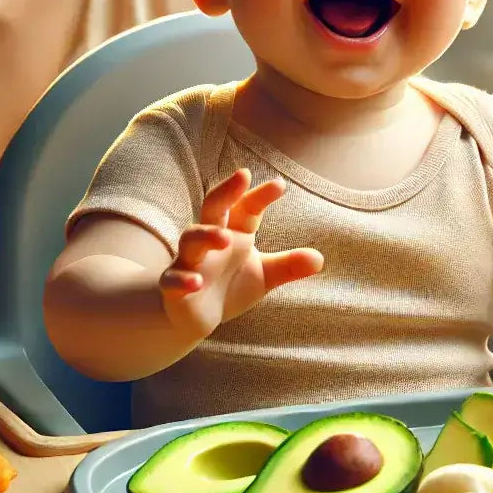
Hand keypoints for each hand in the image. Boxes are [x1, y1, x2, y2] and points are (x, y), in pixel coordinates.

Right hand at [159, 168, 322, 340]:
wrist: (194, 317)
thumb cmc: (229, 286)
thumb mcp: (263, 276)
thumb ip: (287, 266)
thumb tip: (319, 259)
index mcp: (233, 233)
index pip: (246, 208)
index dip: (260, 196)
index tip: (280, 185)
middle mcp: (210, 241)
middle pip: (213, 208)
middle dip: (226, 192)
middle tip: (241, 176)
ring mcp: (190, 262)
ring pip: (191, 240)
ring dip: (206, 236)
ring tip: (225, 239)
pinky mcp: (174, 287)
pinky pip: (172, 279)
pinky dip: (181, 279)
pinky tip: (195, 283)